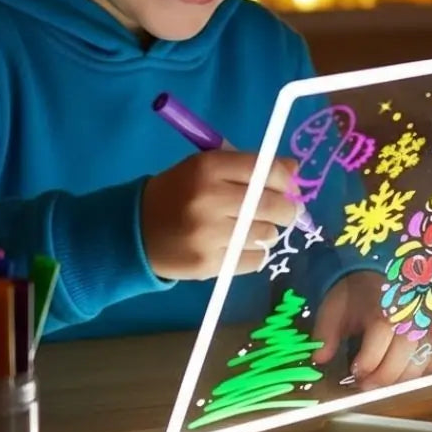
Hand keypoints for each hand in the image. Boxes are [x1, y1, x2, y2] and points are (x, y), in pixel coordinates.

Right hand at [141, 151, 300, 279]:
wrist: (136, 231)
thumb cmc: (179, 193)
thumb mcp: (207, 168)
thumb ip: (250, 166)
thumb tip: (295, 169)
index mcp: (208, 167)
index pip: (265, 170)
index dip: (286, 180)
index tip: (290, 187)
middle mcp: (209, 199)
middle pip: (272, 205)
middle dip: (288, 209)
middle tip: (288, 211)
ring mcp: (209, 235)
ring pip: (266, 234)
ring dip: (269, 232)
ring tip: (253, 228)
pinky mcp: (209, 264)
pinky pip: (255, 259)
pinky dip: (256, 253)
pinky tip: (241, 245)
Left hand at [311, 271, 431, 388]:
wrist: (371, 277)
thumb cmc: (352, 296)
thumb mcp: (333, 309)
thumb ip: (325, 334)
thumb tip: (320, 358)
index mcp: (382, 305)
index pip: (382, 336)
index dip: (368, 361)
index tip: (354, 373)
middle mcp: (408, 315)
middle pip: (404, 355)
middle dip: (381, 378)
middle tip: (363, 384)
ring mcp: (424, 325)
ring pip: (420, 362)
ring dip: (398, 379)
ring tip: (378, 380)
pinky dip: (419, 371)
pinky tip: (399, 371)